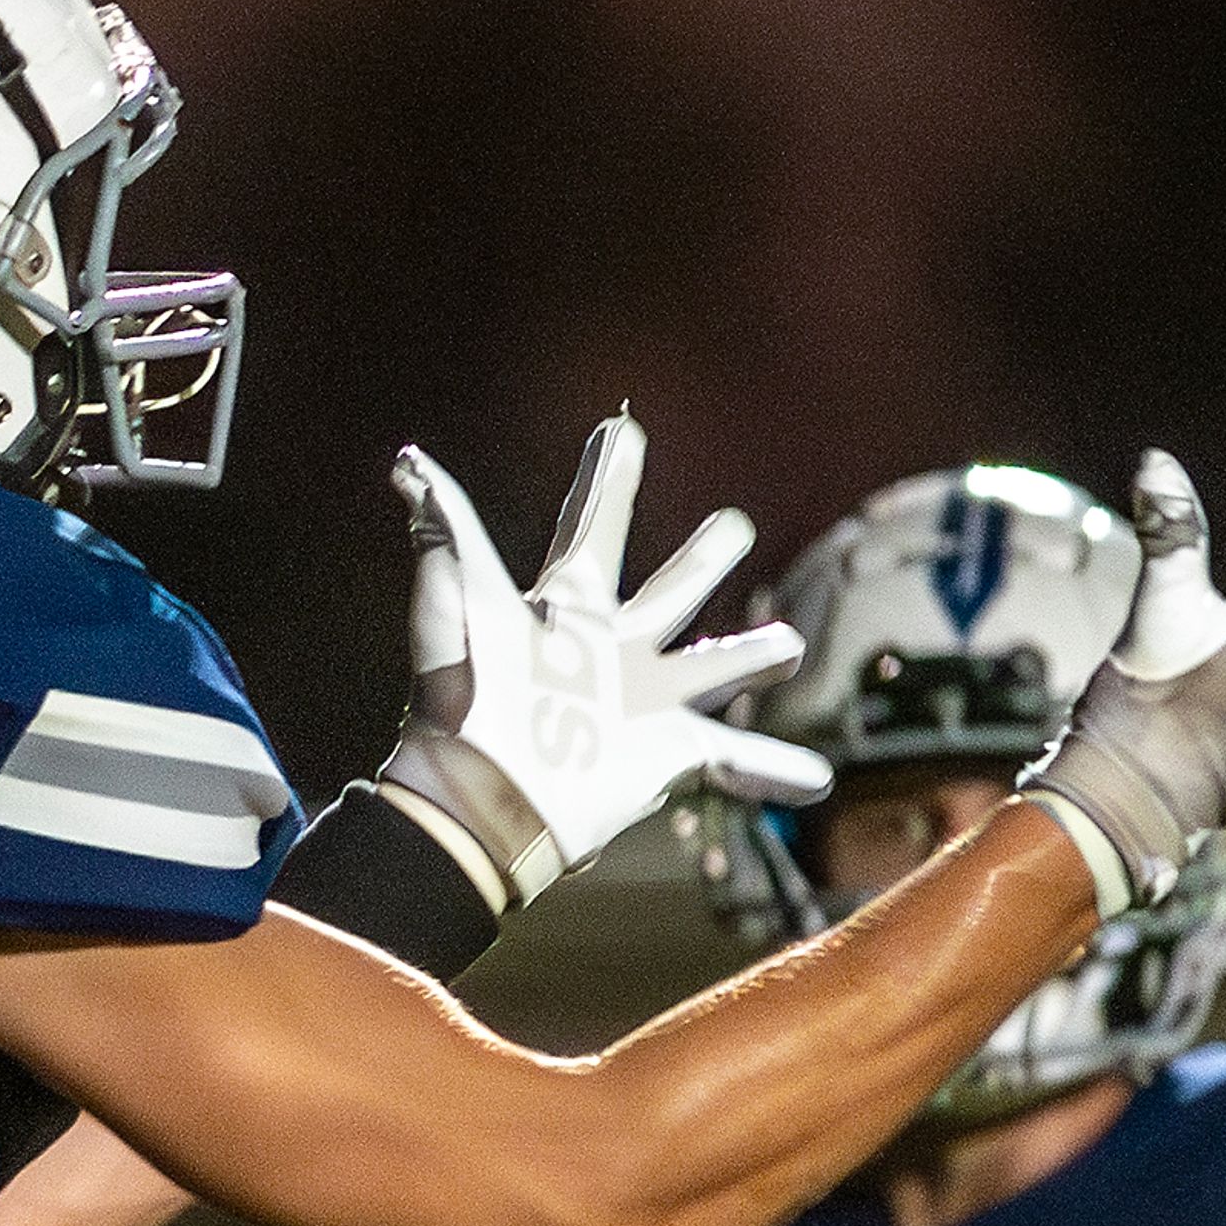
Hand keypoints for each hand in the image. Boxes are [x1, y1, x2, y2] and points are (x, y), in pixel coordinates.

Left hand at [376, 414, 831, 907]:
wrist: (481, 795)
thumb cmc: (465, 696)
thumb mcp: (459, 602)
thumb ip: (445, 530)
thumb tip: (408, 463)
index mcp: (567, 605)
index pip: (594, 524)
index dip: (608, 478)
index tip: (622, 429)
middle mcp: (610, 649)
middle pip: (669, 592)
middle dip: (704, 559)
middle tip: (734, 525)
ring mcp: (642, 701)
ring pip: (712, 668)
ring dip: (752, 656)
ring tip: (791, 642)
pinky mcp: (666, 753)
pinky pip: (733, 759)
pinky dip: (773, 768)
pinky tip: (816, 778)